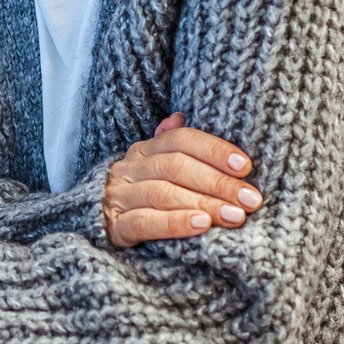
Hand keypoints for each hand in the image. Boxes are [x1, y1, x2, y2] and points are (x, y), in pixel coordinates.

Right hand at [103, 114, 262, 246]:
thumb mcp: (153, 165)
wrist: (93, 223)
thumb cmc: (139, 195)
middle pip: (177, 167)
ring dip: (204, 204)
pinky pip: (145, 222)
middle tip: (250, 200)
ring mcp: (120, 197)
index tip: (245, 167)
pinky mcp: (115, 227)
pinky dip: (175, 222)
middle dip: (218, 183)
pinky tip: (201, 226)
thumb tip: (181, 115)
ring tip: (234, 216)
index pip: (181, 140)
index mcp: (144, 149)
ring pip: (164, 194)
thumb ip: (171, 143)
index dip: (214, 150)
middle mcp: (130, 168)